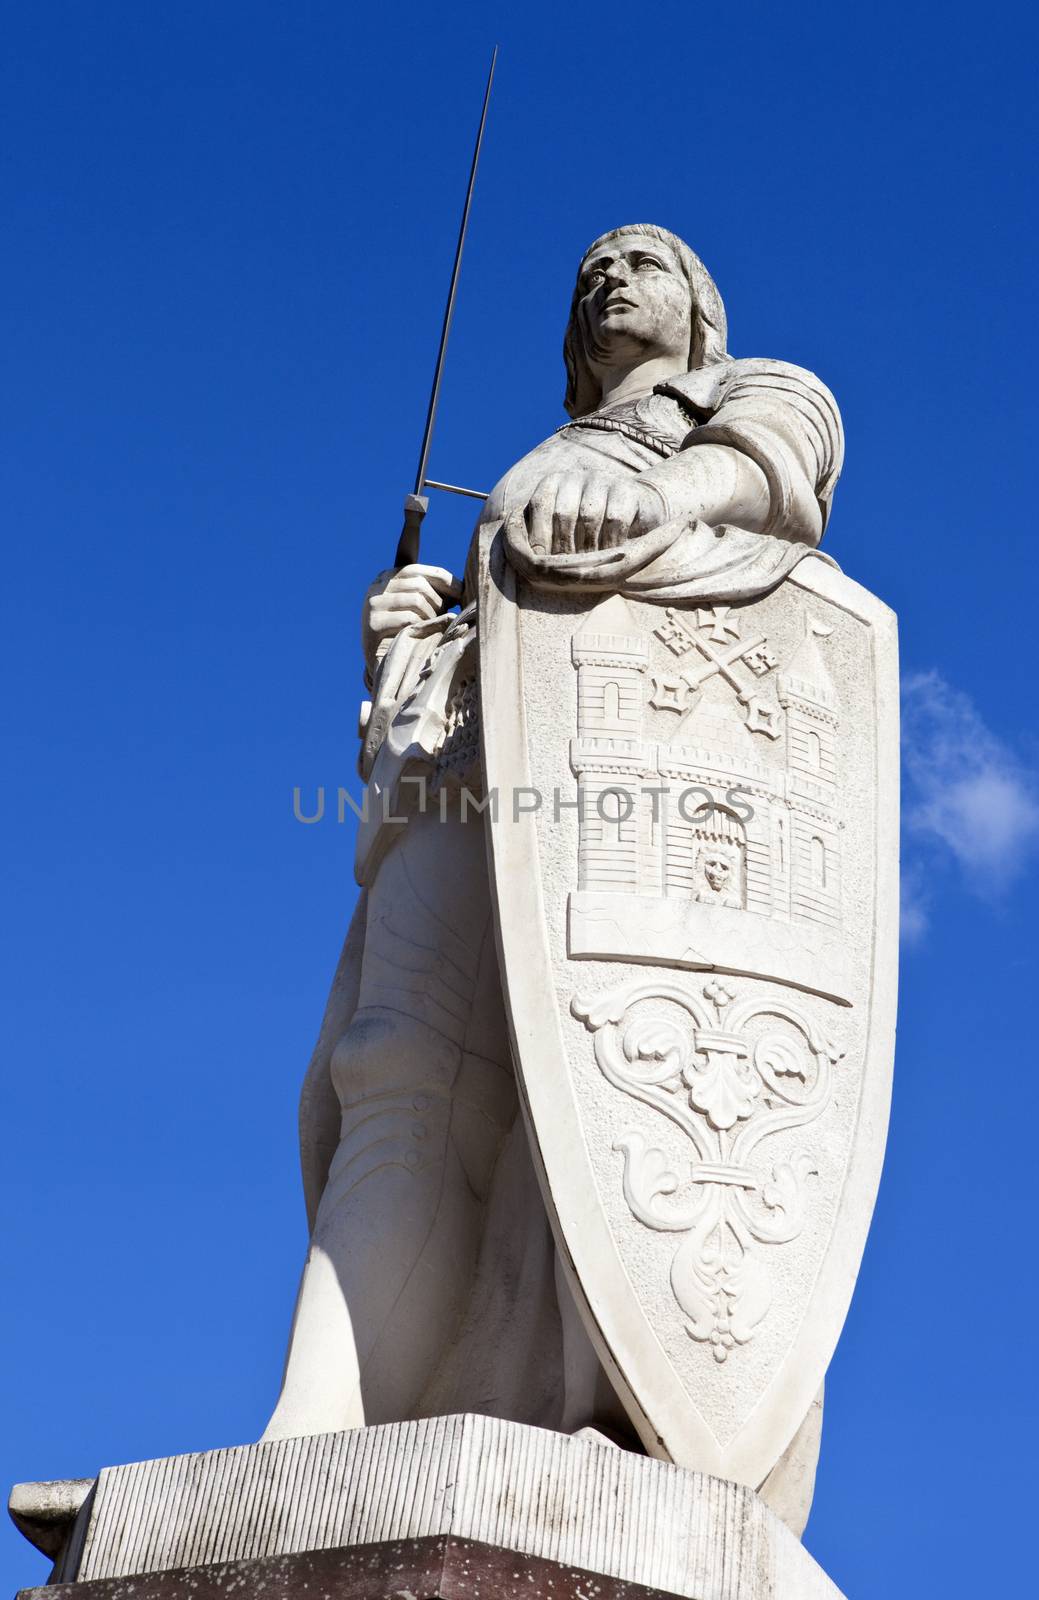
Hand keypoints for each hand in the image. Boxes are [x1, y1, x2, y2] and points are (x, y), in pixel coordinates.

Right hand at [362, 564, 462, 673]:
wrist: (385, 665)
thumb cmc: (408, 632)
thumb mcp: (419, 608)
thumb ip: (432, 593)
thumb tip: (463, 586)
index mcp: (386, 578)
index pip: (418, 570)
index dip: (443, 580)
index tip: (461, 593)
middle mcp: (376, 587)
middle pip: (419, 585)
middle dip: (438, 601)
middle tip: (445, 616)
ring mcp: (373, 605)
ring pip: (416, 601)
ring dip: (431, 616)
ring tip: (430, 628)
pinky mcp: (374, 624)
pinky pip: (409, 619)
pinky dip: (422, 628)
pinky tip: (421, 636)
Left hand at [521, 470, 668, 553]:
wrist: (636, 507)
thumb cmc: (589, 525)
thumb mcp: (563, 525)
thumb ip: (542, 533)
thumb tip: (523, 556)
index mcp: (554, 482)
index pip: (541, 504)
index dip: (538, 534)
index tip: (539, 560)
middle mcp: (577, 476)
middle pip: (563, 513)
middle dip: (562, 546)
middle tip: (564, 570)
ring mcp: (604, 480)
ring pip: (589, 517)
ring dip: (586, 547)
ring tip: (585, 566)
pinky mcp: (627, 491)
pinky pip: (615, 520)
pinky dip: (609, 542)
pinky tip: (608, 556)